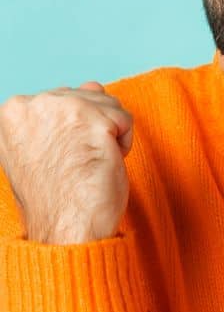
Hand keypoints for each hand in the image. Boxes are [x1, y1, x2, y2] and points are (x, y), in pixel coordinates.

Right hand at [0, 82, 132, 244]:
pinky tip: (103, 162)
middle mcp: (30, 104)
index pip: (63, 98)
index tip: (60, 156)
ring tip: (87, 163)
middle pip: (87, 95)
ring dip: (109, 135)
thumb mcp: (44, 145)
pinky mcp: (91, 119)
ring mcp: (60, 109)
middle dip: (93, 129)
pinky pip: (125, 119)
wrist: (67, 227)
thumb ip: (59, 113)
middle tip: (76, 163)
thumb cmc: (58, 193)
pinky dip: (123, 142)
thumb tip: (92, 84)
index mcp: (10, 111)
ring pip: (109, 104)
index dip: (72, 130)